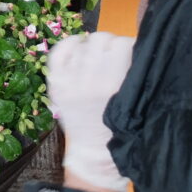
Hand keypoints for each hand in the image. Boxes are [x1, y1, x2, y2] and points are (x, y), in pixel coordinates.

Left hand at [47, 33, 134, 191]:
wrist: (94, 153)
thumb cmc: (119, 128)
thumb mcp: (133, 103)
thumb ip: (133, 75)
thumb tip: (135, 47)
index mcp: (113, 86)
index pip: (122, 44)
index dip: (129, 46)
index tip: (130, 54)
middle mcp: (89, 80)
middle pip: (101, 39)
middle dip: (111, 45)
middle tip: (113, 55)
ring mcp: (69, 80)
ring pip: (83, 43)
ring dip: (93, 47)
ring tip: (98, 56)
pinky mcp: (55, 82)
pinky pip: (59, 51)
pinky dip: (70, 44)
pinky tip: (79, 47)